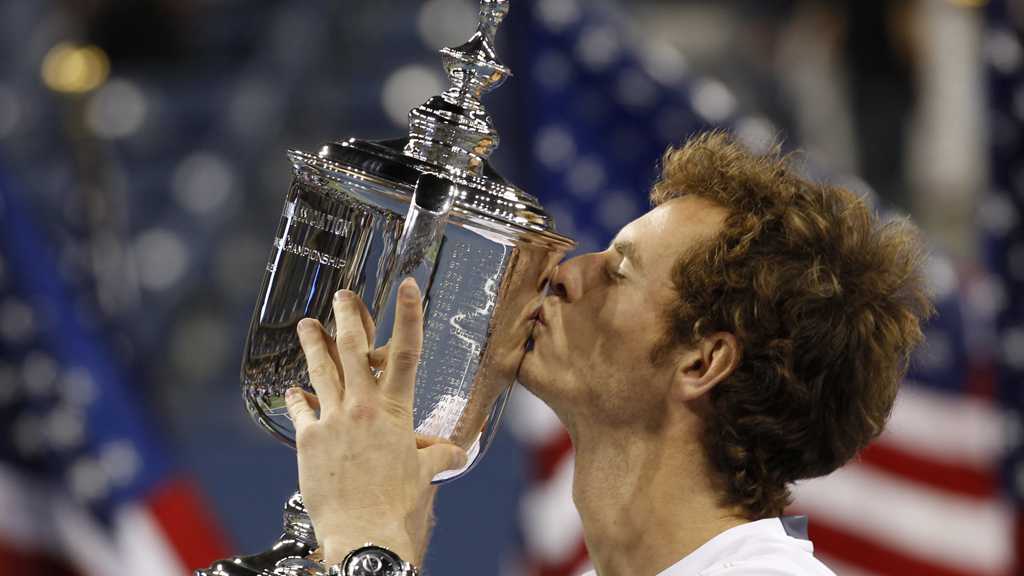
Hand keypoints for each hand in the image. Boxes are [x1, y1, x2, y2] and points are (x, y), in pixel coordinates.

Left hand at [285, 278, 467, 565]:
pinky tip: (292, 389)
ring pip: (321, 370)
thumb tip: (457, 453)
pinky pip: (301, 410)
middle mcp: (362, 408)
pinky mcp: (308, 440)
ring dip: (314, 344)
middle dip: (348, 317)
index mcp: (395, 411)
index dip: (408, 316)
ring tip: (306, 324)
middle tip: (342, 296)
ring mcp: (332, 421)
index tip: (406, 288)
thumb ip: (438, 456)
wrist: (364, 532)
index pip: (407, 354)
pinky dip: (297, 398)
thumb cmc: (398, 506)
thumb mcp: (423, 476)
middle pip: (353, 350)